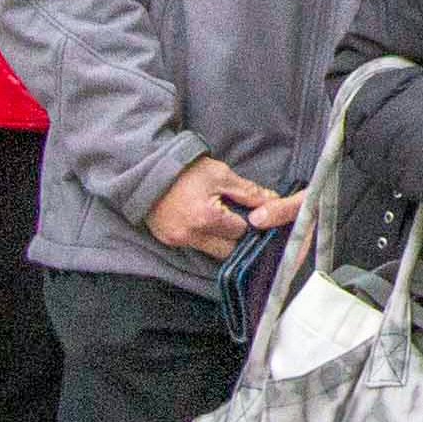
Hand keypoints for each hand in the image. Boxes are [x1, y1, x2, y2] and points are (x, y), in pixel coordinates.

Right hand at [148, 154, 285, 256]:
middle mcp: (191, 235)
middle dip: (234, 237)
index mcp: (206, 218)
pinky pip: (194, 247)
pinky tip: (203, 222)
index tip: (246, 211)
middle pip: (227, 250)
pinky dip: (203, 238)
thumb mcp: (221, 175)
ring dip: (219, 240)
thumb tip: (273, 201)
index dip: (247, 221)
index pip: (240, 232)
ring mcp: (177, 240)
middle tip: (234, 218)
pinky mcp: (168, 240)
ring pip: (211, 252)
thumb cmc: (187, 170)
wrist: (149, 169)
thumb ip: (248, 192)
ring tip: (219, 220)